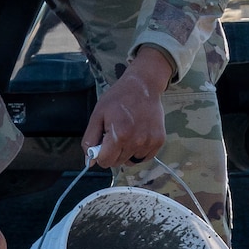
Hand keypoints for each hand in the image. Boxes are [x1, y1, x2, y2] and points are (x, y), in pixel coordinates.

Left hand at [83, 46, 171, 167]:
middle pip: (118, 163)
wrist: (143, 86)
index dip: (101, 154)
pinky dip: (140, 150)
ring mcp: (149, 142)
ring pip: (132, 161)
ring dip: (127, 152)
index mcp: (119, 135)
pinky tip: (138, 134)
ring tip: (128, 133)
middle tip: (115, 134)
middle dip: (113, 153)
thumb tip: (89, 161)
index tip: (103, 143)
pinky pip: (145, 157)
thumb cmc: (118, 98)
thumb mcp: (97, 115)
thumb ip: (90, 139)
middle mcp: (136, 142)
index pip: (105, 162)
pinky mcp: (159, 140)